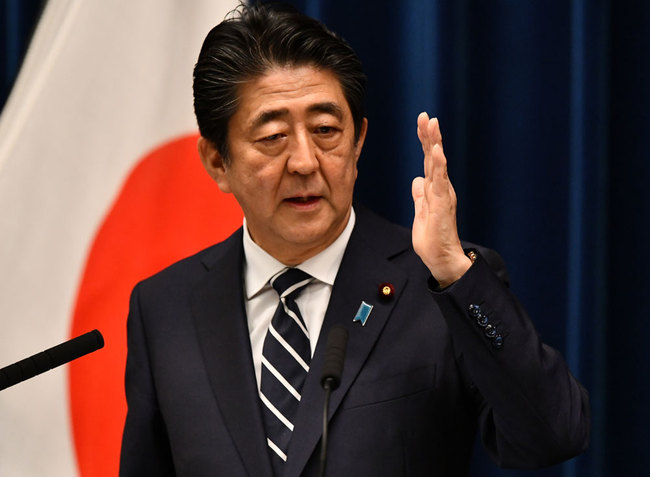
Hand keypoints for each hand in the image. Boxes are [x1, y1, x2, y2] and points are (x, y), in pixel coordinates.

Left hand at [411, 112, 471, 287]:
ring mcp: (442, 195)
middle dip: (430, 135)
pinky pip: (440, 181)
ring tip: (433, 125)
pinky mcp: (443, 204)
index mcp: (434, 189)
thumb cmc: (433, 238)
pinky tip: (437, 151)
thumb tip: (416, 181)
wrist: (441, 258)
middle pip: (434, 157)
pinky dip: (439, 165)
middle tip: (426, 116)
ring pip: (438, 164)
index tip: (422, 122)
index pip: (429, 160)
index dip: (426, 141)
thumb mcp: (420, 213)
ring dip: (435, 144)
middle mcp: (440, 188)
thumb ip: (419, 197)